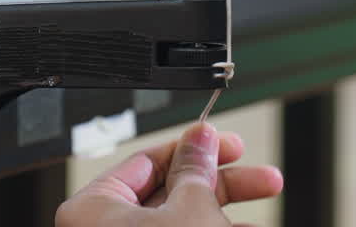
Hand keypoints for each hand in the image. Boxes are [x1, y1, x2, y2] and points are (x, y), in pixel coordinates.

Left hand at [55, 122, 282, 226]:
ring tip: (263, 212)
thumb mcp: (191, 209)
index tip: (224, 144)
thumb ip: (195, 167)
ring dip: (224, 216)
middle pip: (168, 193)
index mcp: (92, 211)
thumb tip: (199, 138)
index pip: (145, 162)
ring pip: (179, 223)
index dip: (192, 148)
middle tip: (260, 176)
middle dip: (221, 186)